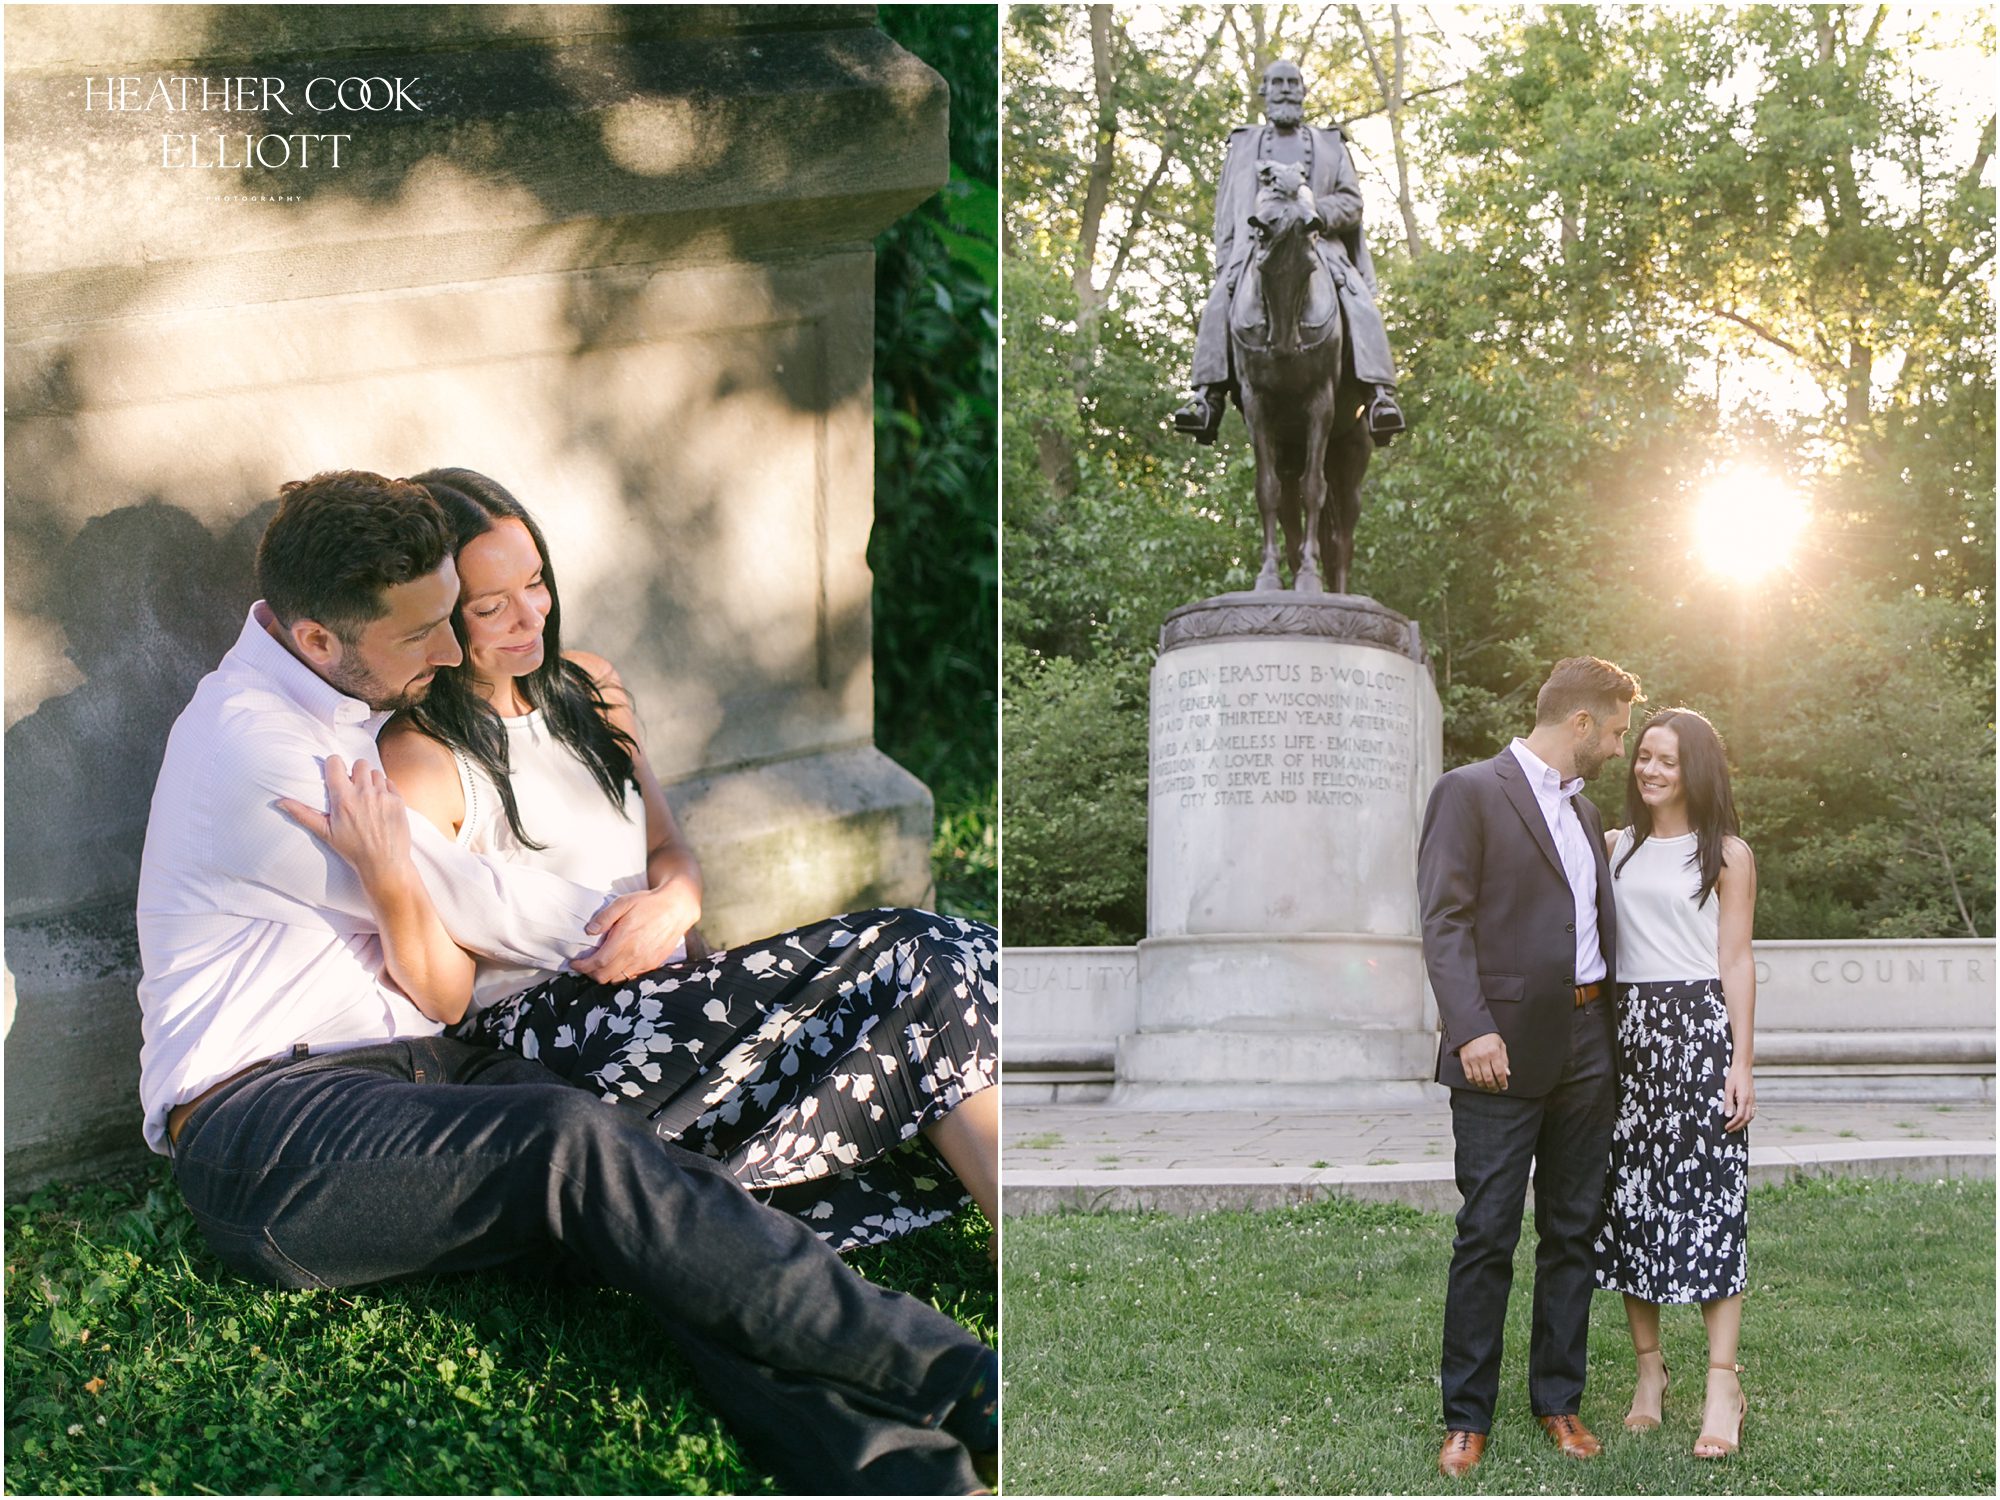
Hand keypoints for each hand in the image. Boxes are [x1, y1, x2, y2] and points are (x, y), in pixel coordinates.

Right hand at [276, 755, 411, 884]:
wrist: (383, 863)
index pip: (336, 763)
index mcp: (343, 799)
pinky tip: (380, 805)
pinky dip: (386, 790)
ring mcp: (383, 796)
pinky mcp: (398, 801)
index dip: (334, 765)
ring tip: (367, 798)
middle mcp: (364, 793)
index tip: (335, 773)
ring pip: (376, 773)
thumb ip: (303, 814)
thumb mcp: (325, 832)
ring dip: (371, 781)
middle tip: (354, 787)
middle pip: (359, 763)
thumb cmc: (352, 849)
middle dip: (355, 772)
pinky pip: (390, 783)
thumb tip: (280, 802)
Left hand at [573, 878, 700, 984]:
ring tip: (599, 965)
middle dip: (590, 974)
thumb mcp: (624, 902)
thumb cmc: (649, 903)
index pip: (598, 963)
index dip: (582, 967)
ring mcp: (645, 962)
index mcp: (625, 940)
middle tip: (584, 965)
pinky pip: (631, 977)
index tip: (574, 963)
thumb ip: (605, 917)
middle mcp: (634, 955)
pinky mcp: (652, 964)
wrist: (677, 908)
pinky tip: (617, 964)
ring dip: (604, 976)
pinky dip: (619, 975)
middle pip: (605, 976)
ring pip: (617, 980)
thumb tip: (589, 931)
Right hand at [1458, 1031, 1509, 1091]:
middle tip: (1496, 1089)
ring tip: (1488, 1087)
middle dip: (1494, 1087)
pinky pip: (1469, 1076)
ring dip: (1484, 1086)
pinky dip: (1474, 1082)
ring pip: (1479, 1079)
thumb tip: (1507, 1073)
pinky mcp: (1465, 1061)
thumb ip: (1504, 1060)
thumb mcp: (1500, 1045)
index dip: (1503, 1082)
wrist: (1471, 1028)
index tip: (1504, 1086)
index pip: (1499, 1073)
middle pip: (1489, 1078)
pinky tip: (1478, 1083)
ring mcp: (1473, 1059)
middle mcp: (1483, 1057)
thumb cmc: (1487, 1036)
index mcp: (1494, 1053)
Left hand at [1722, 1061, 1755, 1131]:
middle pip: (1746, 1119)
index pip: (1740, 1116)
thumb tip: (1728, 1115)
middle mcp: (1750, 1101)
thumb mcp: (1728, 1088)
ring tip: (1735, 1127)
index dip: (1733, 1124)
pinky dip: (1747, 1117)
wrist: (1743, 1067)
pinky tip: (1741, 1118)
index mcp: (1744, 1099)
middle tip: (1730, 1130)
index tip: (1727, 1127)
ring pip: (1751, 1116)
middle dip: (1738, 1126)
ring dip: (1743, 1123)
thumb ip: (1728, 1102)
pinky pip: (1752, 1111)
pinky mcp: (1752, 1097)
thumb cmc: (1734, 1076)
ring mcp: (1753, 1099)